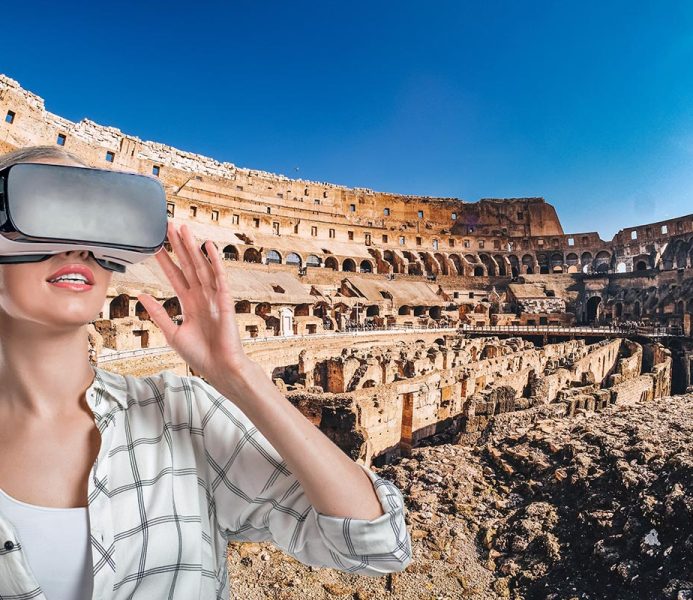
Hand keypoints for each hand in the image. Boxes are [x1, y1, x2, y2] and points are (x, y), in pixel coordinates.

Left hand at [136, 221, 250, 382]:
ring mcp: (213, 297)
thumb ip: (159, 313)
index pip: (174, 276)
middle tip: (168, 226)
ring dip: (192, 248)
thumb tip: (141, 295)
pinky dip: (214, 261)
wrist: (220, 370)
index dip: (165, 260)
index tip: (155, 244)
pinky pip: (219, 278)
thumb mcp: (172, 333)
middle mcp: (201, 296)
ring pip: (201, 267)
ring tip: (183, 229)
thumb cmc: (200, 356)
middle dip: (177, 246)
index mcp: (188, 303)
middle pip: (187, 265)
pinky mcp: (225, 301)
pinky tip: (207, 246)